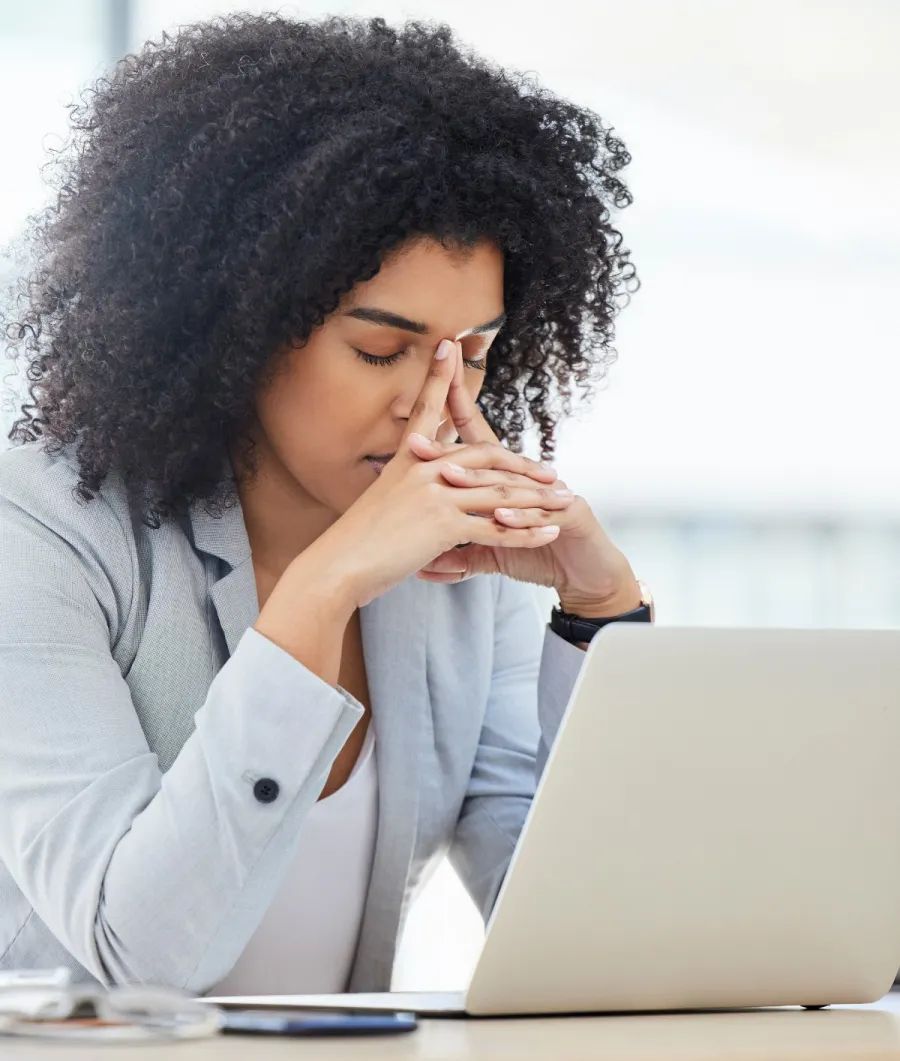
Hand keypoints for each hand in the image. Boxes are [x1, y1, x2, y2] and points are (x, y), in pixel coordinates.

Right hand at [312, 339, 576, 608]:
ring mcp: (435, 495)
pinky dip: (527, 532)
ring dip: (537, 499)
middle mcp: (423, 469)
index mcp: (408, 460)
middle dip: (523, 465)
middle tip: (551, 472)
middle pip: (486, 456)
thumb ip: (403, 486)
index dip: (440, 378)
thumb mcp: (380, 501)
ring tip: (564, 501)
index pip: (428, 409)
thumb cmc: (355, 541)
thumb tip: (413, 479)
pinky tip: (551, 532)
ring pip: (499, 493)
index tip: (450, 345)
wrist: (337, 566)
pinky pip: (496, 527)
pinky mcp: (443, 524)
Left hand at [411, 342, 641, 615]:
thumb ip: (460, 556)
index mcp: (506, 484)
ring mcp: (551, 494)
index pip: (473, 451)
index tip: (408, 428)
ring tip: (447, 477)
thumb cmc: (539, 557)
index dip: (446, 436)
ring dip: (477, 481)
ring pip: (509, 485)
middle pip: (484, 459)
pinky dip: (519, 518)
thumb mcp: (493, 555)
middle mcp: (527, 481)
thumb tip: (422, 566)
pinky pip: (542, 514)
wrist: (587, 578)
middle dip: (450, 450)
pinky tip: (499, 518)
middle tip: (415, 444)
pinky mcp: (573, 514)